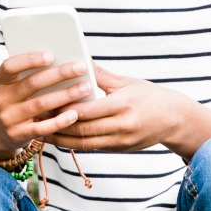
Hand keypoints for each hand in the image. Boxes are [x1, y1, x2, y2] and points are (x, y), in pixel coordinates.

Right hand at [0, 51, 99, 157]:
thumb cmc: (11, 100)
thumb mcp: (10, 86)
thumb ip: (28, 74)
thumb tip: (62, 60)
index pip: (10, 66)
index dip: (30, 60)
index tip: (51, 55)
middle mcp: (1, 99)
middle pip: (32, 84)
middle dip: (59, 74)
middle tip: (81, 67)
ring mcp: (9, 118)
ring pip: (41, 104)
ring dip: (66, 95)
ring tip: (85, 88)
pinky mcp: (18, 135)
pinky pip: (42, 127)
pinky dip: (60, 121)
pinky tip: (75, 114)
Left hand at [56, 66, 210, 160]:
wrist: (175, 119)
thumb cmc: (150, 97)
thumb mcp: (126, 82)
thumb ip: (100, 75)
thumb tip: (79, 60)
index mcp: (122, 106)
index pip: (86, 110)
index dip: (64, 109)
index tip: (45, 104)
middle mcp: (121, 126)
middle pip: (82, 129)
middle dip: (56, 126)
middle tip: (35, 119)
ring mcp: (121, 141)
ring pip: (84, 144)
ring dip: (61, 139)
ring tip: (41, 131)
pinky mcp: (120, 150)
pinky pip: (93, 148)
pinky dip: (74, 144)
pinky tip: (60, 138)